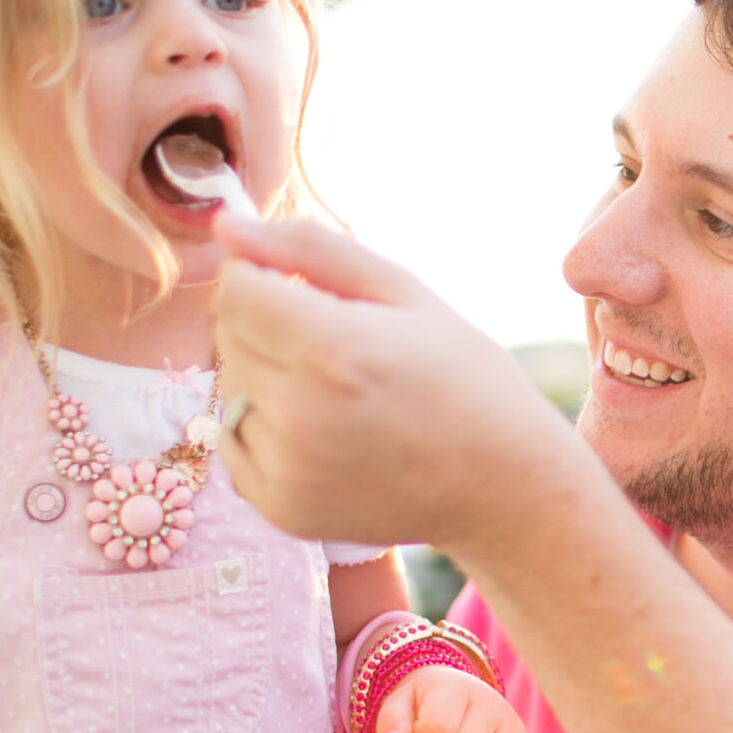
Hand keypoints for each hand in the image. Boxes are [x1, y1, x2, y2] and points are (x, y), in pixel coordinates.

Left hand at [212, 213, 578, 552]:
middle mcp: (301, 413)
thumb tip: (227, 224)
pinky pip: (237, 445)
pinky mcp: (283, 508)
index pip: (237, 290)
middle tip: (339, 347)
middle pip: (229, 338)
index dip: (263, 277)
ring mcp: (288, 468)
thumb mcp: (407, 294)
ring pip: (233, 391)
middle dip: (269, 327)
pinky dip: (270, 433)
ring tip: (341, 398)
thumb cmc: (467, 381)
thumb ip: (312, 250)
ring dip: (270, 381)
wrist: (504, 489)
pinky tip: (329, 436)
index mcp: (333, 348)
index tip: (301, 288)